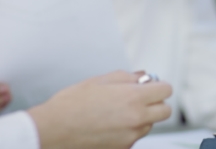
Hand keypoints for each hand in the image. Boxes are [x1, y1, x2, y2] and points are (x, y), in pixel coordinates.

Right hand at [28, 71, 171, 148]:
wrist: (50, 132)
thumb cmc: (70, 105)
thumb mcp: (100, 81)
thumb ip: (127, 77)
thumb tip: (143, 78)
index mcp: (133, 98)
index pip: (166, 90)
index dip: (157, 86)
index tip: (150, 86)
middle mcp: (136, 119)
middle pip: (164, 111)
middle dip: (155, 103)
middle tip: (139, 99)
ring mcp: (130, 137)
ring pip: (149, 125)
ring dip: (141, 118)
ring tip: (116, 114)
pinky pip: (134, 138)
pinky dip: (127, 132)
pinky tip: (109, 127)